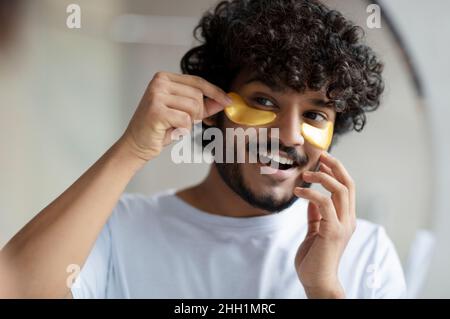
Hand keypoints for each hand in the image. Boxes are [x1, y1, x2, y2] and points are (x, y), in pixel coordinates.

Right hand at [118, 71, 231, 161]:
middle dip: (197, 113)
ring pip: (193, 107)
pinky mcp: (156, 111)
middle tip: (182, 123)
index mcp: (164, 78)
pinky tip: (169, 131)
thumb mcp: (184, 113)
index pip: (197, 81)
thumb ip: (203, 106)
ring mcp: (156, 95)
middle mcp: (159, 82)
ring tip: (174, 126)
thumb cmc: (159, 128)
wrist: (136, 144)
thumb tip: (224, 101)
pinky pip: (185, 120)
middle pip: (197, 95)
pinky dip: (182, 130)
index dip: (214, 92)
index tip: (228, 101)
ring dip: (189, 123)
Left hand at [293, 152, 355, 298]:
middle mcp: (348, 220)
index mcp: (345, 219)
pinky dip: (311, 194)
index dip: (337, 171)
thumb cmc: (315, 259)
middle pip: (348, 184)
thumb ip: (316, 216)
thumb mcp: (315, 232)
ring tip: (305, 175)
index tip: (323, 161)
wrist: (317, 281)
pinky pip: (325, 204)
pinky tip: (298, 192)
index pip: (347, 188)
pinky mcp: (333, 232)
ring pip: (340, 190)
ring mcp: (342, 226)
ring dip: (322, 178)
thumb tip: (311, 201)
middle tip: (320, 156)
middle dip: (335, 166)